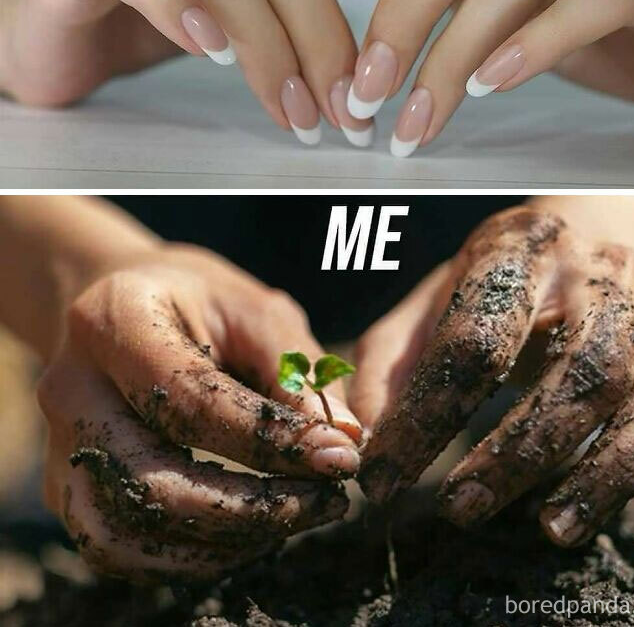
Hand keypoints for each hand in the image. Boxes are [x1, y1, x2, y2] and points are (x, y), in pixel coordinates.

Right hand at [37, 244, 360, 579]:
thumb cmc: (200, 302)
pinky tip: (249, 534)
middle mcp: (71, 387)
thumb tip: (345, 438)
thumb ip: (296, 368)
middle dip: (250, 508)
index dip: (270, 439)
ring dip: (222, 544)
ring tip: (294, 519)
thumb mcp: (253, 310)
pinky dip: (188, 558)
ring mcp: (61, 443)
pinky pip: (118, 548)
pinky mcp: (66, 486)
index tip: (338, 457)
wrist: (126, 307)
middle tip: (327, 501)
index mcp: (113, 321)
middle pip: (151, 480)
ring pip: (129, 531)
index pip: (190, 400)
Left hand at [349, 205, 633, 546]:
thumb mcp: (431, 305)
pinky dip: (632, 464)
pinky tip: (586, 505)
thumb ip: (389, 364)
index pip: (472, 339)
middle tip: (458, 509)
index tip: (384, 478)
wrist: (581, 242)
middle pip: (574, 365)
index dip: (425, 416)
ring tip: (545, 528)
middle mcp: (593, 267)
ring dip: (592, 470)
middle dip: (515, 450)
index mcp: (517, 247)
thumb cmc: (493, 286)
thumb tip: (365, 439)